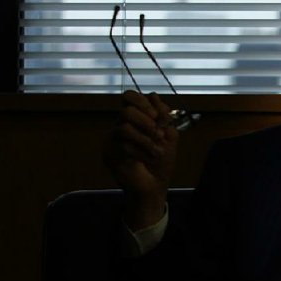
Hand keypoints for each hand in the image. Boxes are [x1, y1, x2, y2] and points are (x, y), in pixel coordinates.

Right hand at [103, 90, 178, 229]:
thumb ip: (164, 116)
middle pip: (126, 111)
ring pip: (124, 128)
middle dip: (146, 122)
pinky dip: (142, 152)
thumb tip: (153, 95)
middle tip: (160, 135)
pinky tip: (150, 159)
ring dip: (146, 139)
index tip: (157, 116)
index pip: (129, 97)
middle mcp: (120, 125)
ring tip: (158, 151)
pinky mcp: (110, 155)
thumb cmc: (161, 161)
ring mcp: (113, 140)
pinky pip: (123, 147)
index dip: (142, 102)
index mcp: (134, 119)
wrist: (154, 186)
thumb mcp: (169, 136)